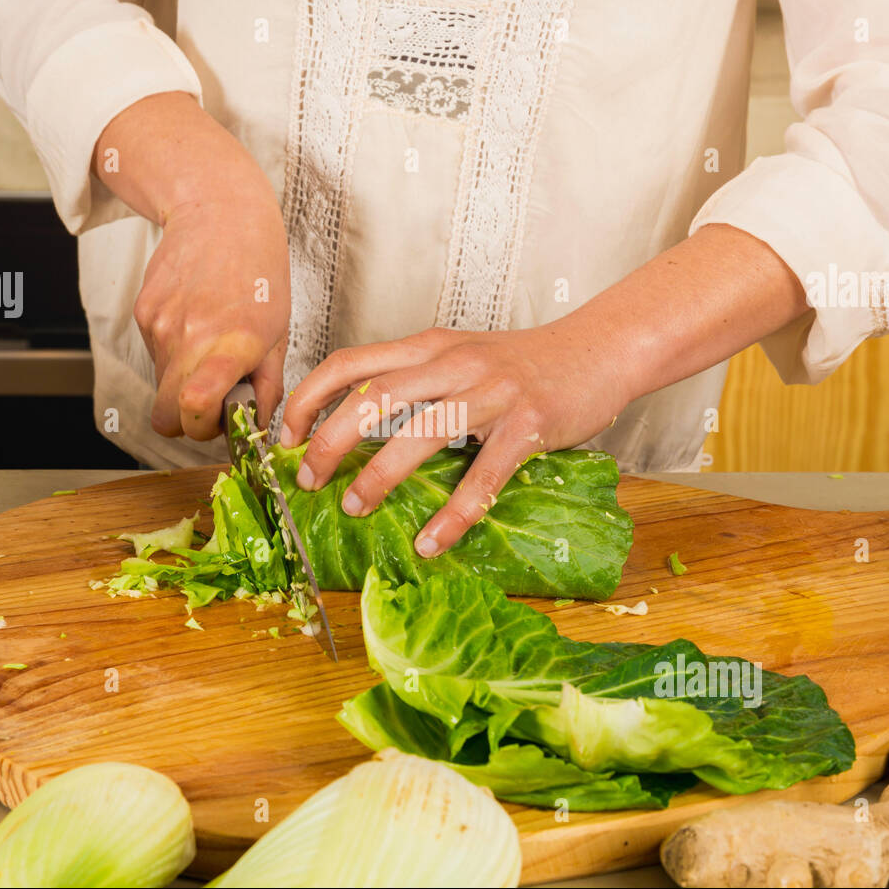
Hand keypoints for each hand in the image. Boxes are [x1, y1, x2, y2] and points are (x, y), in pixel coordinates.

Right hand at [93, 92, 290, 439]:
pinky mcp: (143, 313)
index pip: (195, 408)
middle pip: (165, 416)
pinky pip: (154, 356)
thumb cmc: (258, 269)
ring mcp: (160, 325)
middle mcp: (190, 337)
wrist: (219, 212)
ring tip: (210, 350)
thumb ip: (268, 385)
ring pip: (160, 387)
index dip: (202, 429)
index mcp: (231, 343)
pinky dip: (173, 355)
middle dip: (186, 422)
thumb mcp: (280, 330)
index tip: (220, 421)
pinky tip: (195, 324)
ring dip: (182, 384)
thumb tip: (257, 426)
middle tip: (212, 402)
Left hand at [279, 319, 632, 556]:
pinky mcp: (529, 424)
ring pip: (420, 432)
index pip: (349, 363)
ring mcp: (491, 392)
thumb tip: (362, 429)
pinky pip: (484, 475)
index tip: (288, 438)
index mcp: (429, 347)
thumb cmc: (527, 363)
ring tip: (356, 509)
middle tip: (309, 481)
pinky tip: (432, 542)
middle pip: (371, 396)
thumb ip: (418, 380)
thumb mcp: (462, 356)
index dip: (308, 400)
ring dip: (379, 475)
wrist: (600, 348)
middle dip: (329, 441)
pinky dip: (453, 514)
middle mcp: (452, 363)